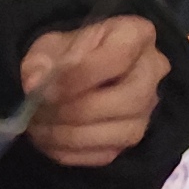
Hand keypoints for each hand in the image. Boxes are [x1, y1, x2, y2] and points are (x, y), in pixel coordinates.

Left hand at [19, 13, 168, 168]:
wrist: (72, 76)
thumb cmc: (66, 55)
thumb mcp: (48, 47)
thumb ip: (40, 62)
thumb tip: (34, 84)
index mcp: (136, 34)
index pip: (119, 57)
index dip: (81, 76)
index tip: (46, 89)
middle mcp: (153, 72)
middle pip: (130, 98)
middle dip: (78, 109)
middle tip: (41, 111)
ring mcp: (147, 110)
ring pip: (122, 132)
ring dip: (71, 134)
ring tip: (37, 126)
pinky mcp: (132, 140)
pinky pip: (107, 154)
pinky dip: (71, 151)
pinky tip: (47, 140)